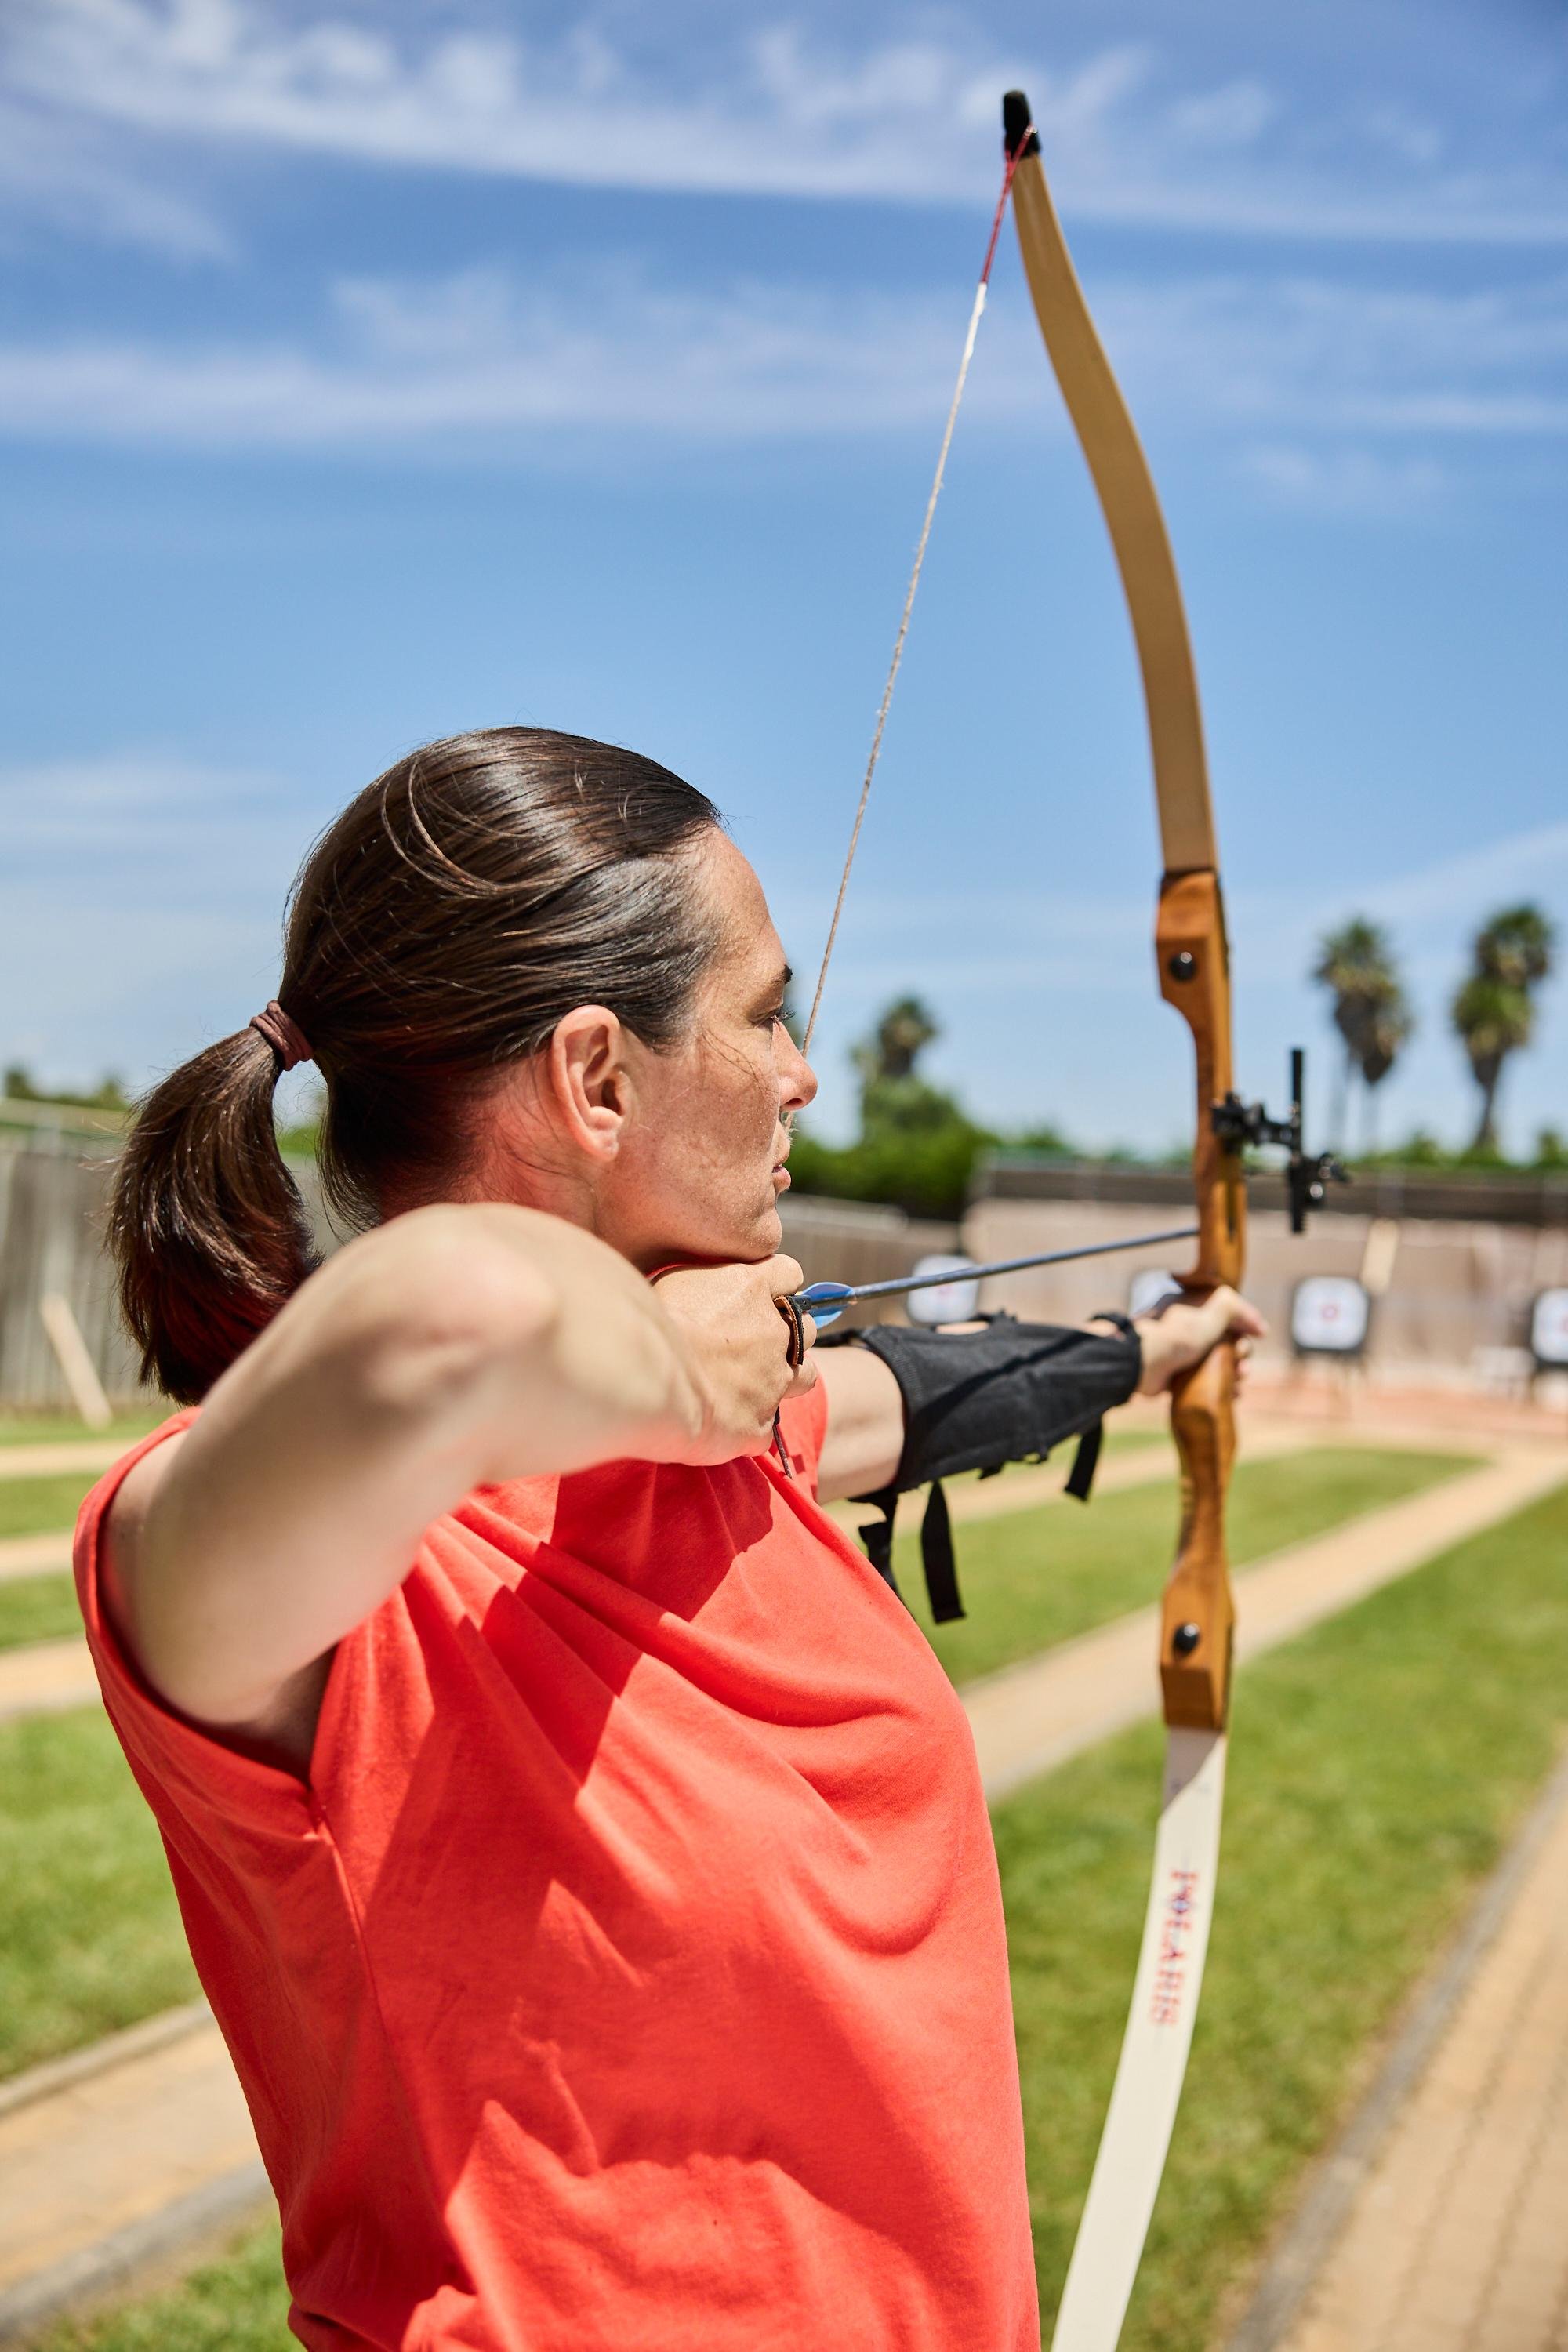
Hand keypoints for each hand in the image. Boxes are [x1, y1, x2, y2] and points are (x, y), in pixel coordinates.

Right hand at [649, 1256, 816, 1463]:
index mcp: (752, 1288)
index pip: (788, 1274)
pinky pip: (764, 1427)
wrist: (650, 1376)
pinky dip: (748, 1426)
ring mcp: (774, 1380)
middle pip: (805, 1327)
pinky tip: (721, 1424)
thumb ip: (704, 1284)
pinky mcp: (760, 1424)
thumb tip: (704, 1291)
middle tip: (751, 1345)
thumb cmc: (651, 1323)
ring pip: (806, 1376)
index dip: (777, 1286)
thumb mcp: (674, 1281)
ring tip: (753, 1385)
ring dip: (786, 1378)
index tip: (761, 1297)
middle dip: (787, 1335)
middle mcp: (775, 1332)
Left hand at [1127, 1284, 1266, 1397]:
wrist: (1140, 1364)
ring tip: (1240, 1378)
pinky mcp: (1179, 1374)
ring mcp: (1183, 1351)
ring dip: (1236, 1370)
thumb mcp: (1210, 1313)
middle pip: (1227, 1337)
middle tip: (1242, 1360)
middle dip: (1242, 1350)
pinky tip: (1235, 1393)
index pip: (1228, 1310)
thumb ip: (1233, 1307)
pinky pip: (1207, 1379)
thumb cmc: (1175, 1336)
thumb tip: (1256, 1322)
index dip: (1247, 1321)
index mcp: (1193, 1306)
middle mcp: (1188, 1326)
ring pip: (1219, 1360)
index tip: (1261, 1333)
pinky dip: (1223, 1386)